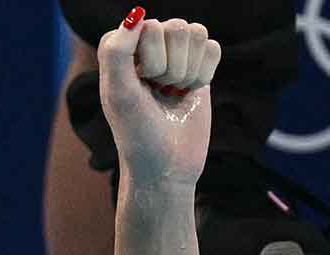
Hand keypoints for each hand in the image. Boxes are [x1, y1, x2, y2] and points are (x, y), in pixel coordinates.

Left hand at [97, 10, 222, 192]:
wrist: (167, 164)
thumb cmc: (137, 132)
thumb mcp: (118, 94)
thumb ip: (117, 52)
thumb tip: (137, 14)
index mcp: (119, 48)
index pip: (146, 26)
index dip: (150, 58)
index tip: (141, 85)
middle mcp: (144, 46)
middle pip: (175, 27)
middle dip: (171, 67)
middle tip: (159, 92)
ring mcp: (173, 54)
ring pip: (195, 33)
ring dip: (188, 70)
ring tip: (172, 93)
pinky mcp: (198, 65)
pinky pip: (212, 46)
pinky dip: (205, 73)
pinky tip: (190, 92)